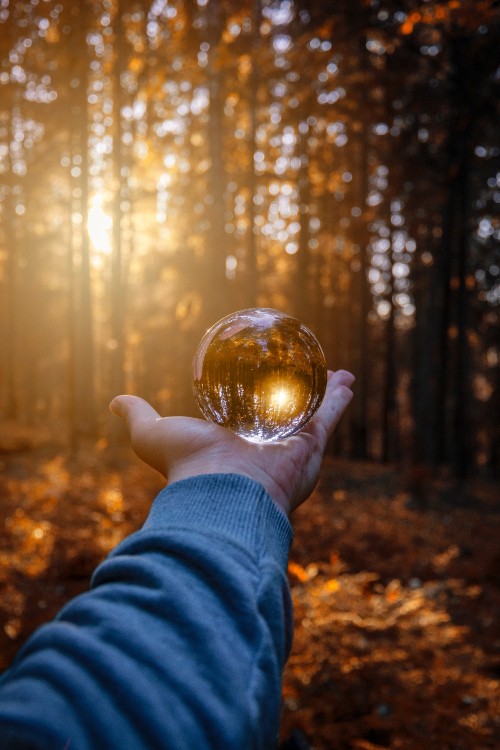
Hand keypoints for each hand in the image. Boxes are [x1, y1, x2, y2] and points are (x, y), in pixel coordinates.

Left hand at [110, 370, 353, 516]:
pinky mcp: (311, 444)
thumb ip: (139, 417)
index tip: (260, 387)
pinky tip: (346, 380)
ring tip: (337, 376)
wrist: (220, 492)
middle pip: (288, 416)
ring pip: (313, 413)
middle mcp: (267, 450)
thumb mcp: (154, 436)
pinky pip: (329, 415)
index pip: (250, 419)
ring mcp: (291, 448)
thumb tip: (115, 402)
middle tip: (306, 379)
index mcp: (236, 448)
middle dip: (300, 399)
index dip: (257, 403)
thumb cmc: (187, 467)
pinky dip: (338, 398)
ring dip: (326, 395)